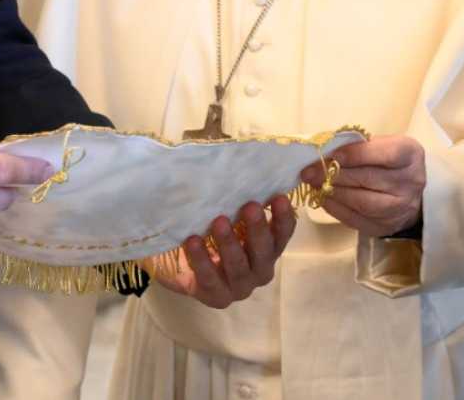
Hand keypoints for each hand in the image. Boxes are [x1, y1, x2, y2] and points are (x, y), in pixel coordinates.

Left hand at [153, 195, 296, 308]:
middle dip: (258, 229)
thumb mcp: (227, 214)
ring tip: (219, 222)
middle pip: (264, 252)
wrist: (179, 263)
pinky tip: (192, 241)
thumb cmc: (211, 232)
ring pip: (239, 267)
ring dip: (230, 244)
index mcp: (269, 248)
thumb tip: (241, 166)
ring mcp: (240, 287)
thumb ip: (238, 201)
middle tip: (250, 206)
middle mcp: (260, 270)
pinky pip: (210, 279)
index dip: (283, 217)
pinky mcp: (216, 297)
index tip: (279, 197)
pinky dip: (201, 259)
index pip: (283, 234)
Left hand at [300, 135, 424, 237]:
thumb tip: (325, 150)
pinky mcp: (385, 227)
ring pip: (361, 201)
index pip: (384, 154)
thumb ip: (358, 145)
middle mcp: (410, 182)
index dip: (356, 155)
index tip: (330, 154)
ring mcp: (400, 208)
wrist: (410, 193)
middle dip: (334, 174)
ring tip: (313, 183)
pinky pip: (356, 219)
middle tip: (309, 170)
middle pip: (368, 179)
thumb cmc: (390, 162)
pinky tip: (322, 197)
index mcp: (410, 155)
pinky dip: (335, 208)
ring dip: (333, 192)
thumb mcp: (382, 144)